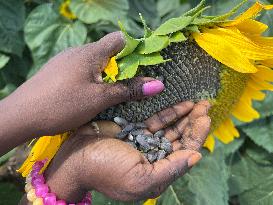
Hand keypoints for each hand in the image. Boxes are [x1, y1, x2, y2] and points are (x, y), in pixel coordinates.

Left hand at [0, 32, 163, 153]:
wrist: (21, 115)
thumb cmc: (63, 104)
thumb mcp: (100, 99)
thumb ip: (128, 90)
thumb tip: (159, 84)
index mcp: (91, 52)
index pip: (119, 39)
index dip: (134, 49)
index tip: (143, 66)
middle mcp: (78, 51)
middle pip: (107, 51)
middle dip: (122, 66)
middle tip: (130, 85)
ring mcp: (66, 60)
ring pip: (94, 61)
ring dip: (106, 74)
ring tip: (111, 92)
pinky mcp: (57, 71)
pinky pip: (81, 69)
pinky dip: (92, 78)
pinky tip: (89, 93)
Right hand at [40, 101, 210, 202]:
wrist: (75, 158)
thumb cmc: (105, 171)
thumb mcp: (139, 179)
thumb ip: (170, 169)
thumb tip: (196, 157)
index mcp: (158, 172)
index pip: (185, 152)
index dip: (197, 135)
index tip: (206, 117)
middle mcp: (154, 158)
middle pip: (181, 138)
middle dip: (194, 122)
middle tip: (206, 105)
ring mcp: (145, 142)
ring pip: (171, 128)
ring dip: (185, 115)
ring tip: (198, 102)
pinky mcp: (135, 129)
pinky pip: (156, 120)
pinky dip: (169, 112)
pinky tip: (182, 103)